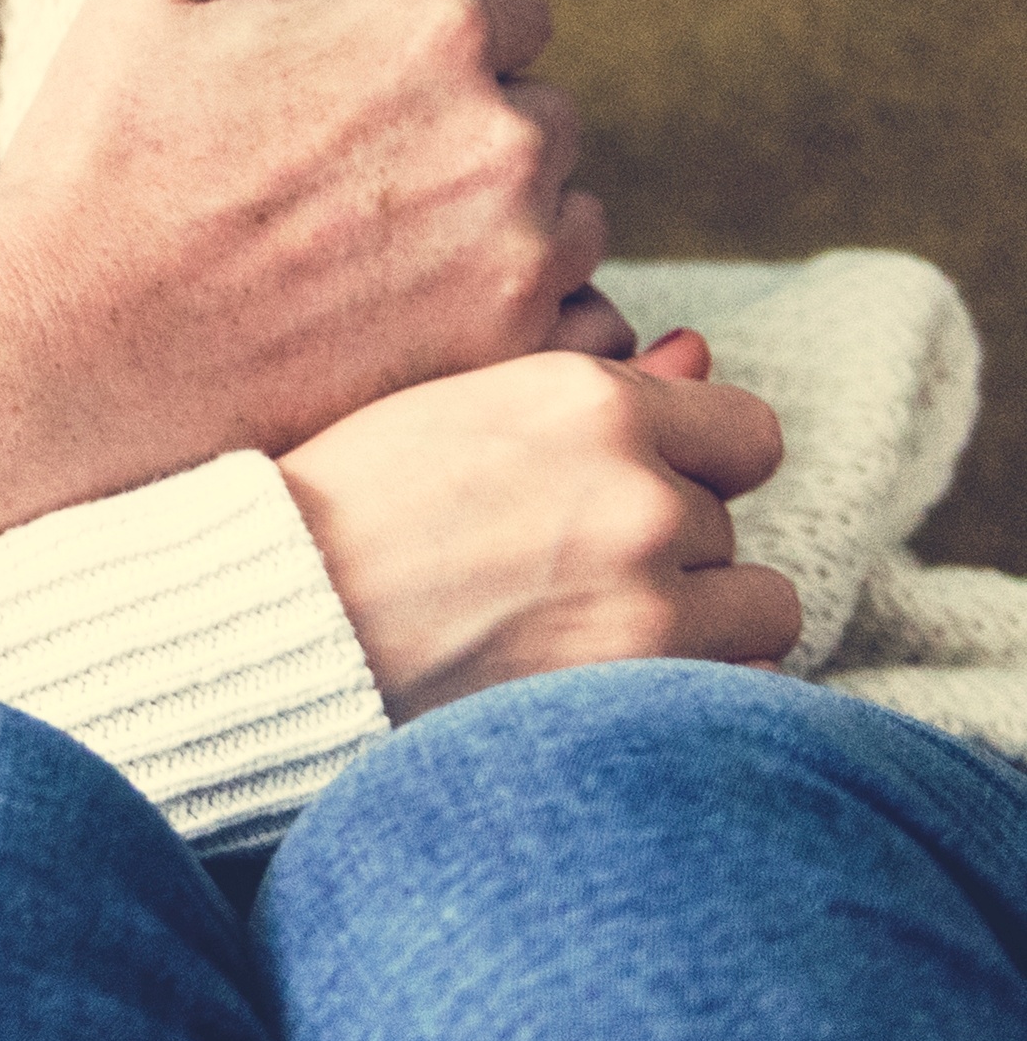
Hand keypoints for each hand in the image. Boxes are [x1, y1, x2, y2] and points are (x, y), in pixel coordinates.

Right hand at [0, 0, 606, 463]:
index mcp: (431, 32)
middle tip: (355, 178)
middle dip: (471, 135)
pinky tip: (422, 323)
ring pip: (568, 220)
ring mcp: (517, 260)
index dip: (436, 43)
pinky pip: (581, 326)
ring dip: (502, 227)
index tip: (362, 91)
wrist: (77, 342)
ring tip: (377, 253)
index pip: (513, 10)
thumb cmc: (105, 156)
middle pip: (544, 115)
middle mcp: (500, 140)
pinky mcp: (511, 360)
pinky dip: (524, 322)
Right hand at [282, 328, 803, 711]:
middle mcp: (636, 487)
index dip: (696, 460)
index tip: (634, 487)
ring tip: (591, 617)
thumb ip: (599, 383)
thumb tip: (701, 353)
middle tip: (560, 560)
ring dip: (698, 613)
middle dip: (667, 539)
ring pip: (757, 603)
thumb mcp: (463, 402)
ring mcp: (647, 593)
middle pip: (727, 520)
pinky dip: (694, 684)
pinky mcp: (637, 687)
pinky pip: (740, 684)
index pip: (745, 431)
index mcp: (588, 399)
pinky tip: (610, 673)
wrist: (284, 612)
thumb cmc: (353, 498)